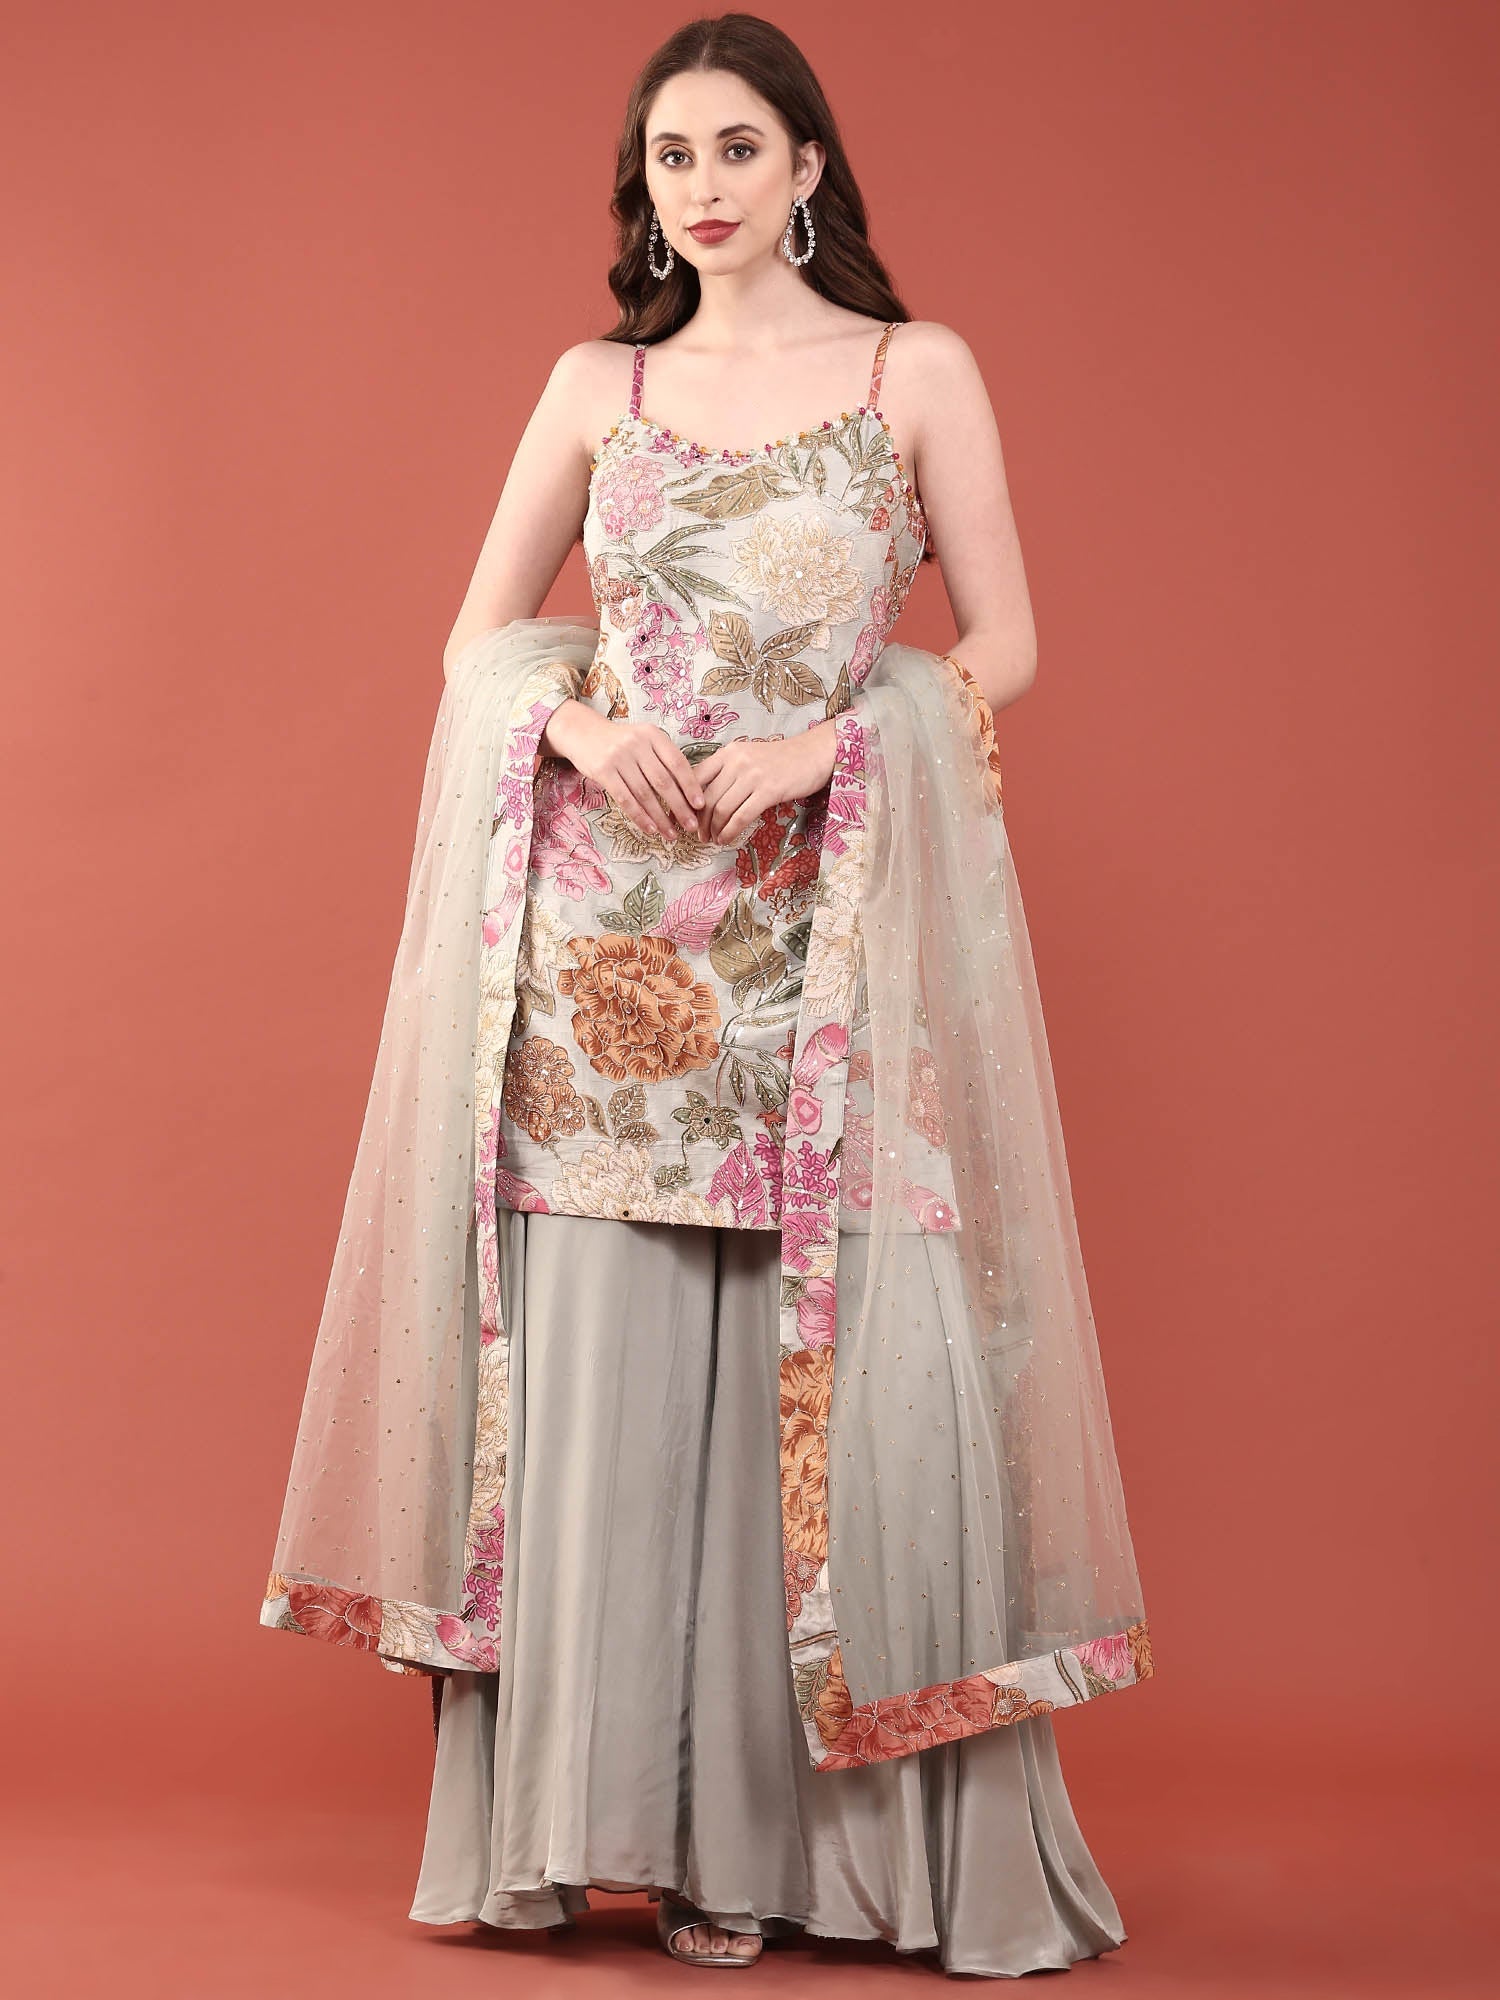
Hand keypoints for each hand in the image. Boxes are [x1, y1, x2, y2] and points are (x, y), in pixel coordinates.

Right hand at [540, 699, 703, 840]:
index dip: (691, 785)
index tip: (700, 805)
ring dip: (660, 818)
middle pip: (663, 781)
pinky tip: (650, 829)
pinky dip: (639, 816)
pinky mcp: (603, 771)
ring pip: (644, 794)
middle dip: (679, 807)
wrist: (583, 733)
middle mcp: (637, 744)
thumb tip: (688, 792)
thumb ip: (662, 759)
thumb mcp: (644, 741)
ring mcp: (619, 757)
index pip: (677, 763)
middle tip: (690, 826)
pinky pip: (625, 799)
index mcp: (653, 735)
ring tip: (671, 834)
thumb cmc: (621, 742)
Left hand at [694, 721, 838, 844]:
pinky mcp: (768, 791)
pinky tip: (726, 839)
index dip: (684, 801)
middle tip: (699, 835)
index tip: (682, 817)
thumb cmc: (780, 760)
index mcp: (727, 753)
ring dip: (714, 829)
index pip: (695, 777)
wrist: (812, 754)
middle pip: (706, 797)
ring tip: (713, 839)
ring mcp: (752, 776)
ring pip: (721, 809)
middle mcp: (736, 761)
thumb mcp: (747, 757)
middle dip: (699, 822)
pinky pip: (741, 816)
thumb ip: (726, 772)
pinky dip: (730, 831)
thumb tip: (704, 798)